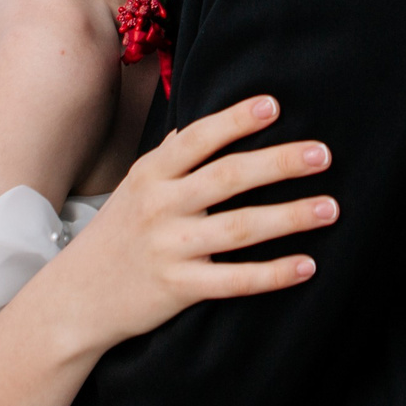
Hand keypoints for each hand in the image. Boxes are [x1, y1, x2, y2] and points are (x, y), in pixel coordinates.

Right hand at [46, 96, 333, 354]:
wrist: (75, 299)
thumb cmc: (115, 236)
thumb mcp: (133, 188)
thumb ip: (168, 157)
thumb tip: (196, 125)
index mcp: (151, 175)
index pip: (197, 139)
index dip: (234, 120)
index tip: (273, 105)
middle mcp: (160, 207)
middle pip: (227, 177)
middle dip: (278, 163)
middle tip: (323, 154)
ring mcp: (170, 248)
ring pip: (238, 228)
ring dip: (289, 217)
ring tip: (330, 207)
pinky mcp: (179, 288)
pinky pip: (234, 280)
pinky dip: (273, 273)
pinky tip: (307, 265)